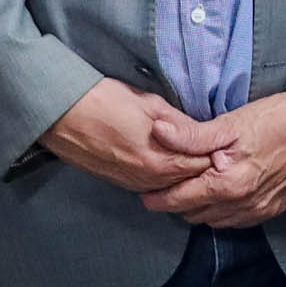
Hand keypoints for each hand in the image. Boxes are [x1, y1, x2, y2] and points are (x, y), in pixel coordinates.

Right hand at [39, 77, 217, 191]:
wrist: (60, 114)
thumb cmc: (104, 101)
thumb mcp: (151, 105)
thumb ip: (181, 125)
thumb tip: (203, 135)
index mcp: (160, 161)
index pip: (201, 166)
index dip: (214, 154)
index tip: (224, 145)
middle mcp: (147, 179)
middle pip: (188, 180)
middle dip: (201, 166)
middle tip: (213, 149)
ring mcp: (131, 183)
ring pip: (169, 185)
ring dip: (182, 172)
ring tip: (191, 153)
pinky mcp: (118, 182)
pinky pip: (150, 184)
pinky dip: (163, 176)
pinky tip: (166, 160)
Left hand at [140, 91, 285, 228]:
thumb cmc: (275, 119)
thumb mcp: (230, 123)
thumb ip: (192, 135)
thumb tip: (158, 132)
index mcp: (228, 185)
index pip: (179, 201)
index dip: (157, 199)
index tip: (145, 194)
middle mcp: (243, 205)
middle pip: (194, 214)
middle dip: (177, 202)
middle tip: (168, 185)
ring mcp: (259, 210)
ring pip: (214, 221)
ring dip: (200, 208)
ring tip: (192, 188)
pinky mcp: (273, 209)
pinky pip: (236, 221)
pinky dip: (222, 212)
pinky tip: (220, 194)